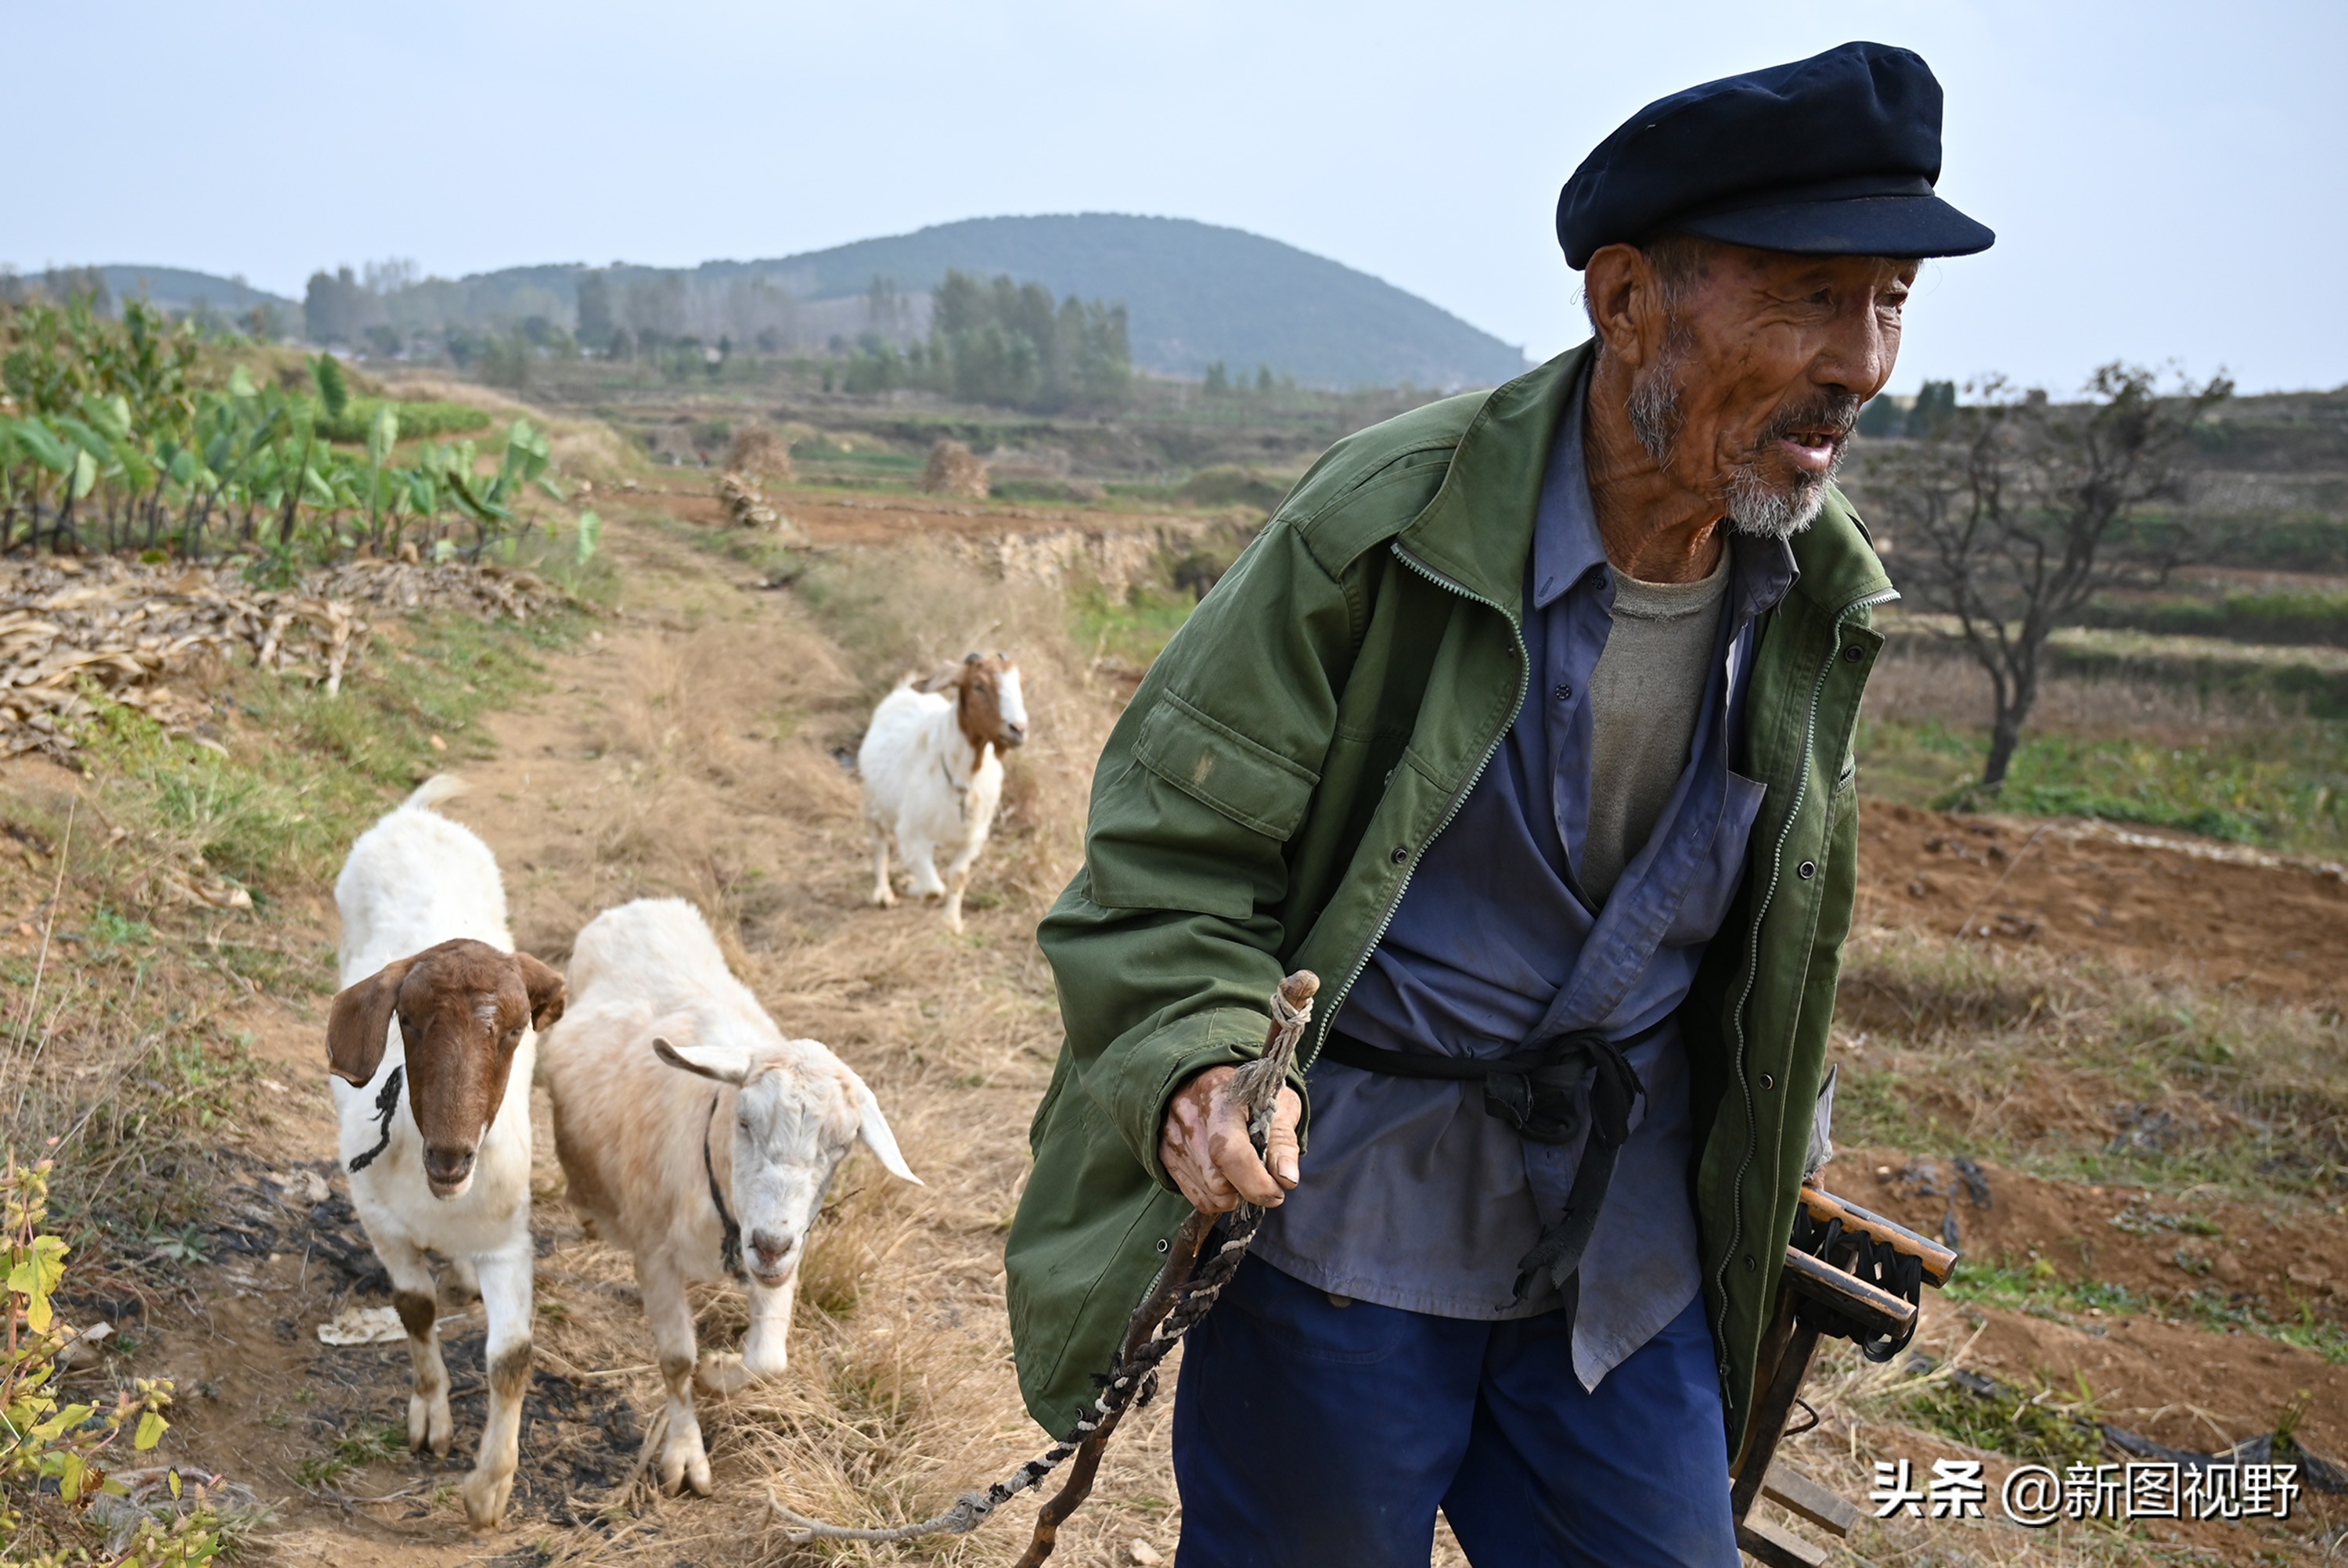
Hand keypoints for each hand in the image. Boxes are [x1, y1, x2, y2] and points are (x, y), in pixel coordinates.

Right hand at [1159, 1065, 1301, 1213]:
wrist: (1211, 1078)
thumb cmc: (1252, 1093)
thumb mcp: (1278, 1103)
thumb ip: (1283, 1141)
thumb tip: (1287, 1179)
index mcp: (1219, 1094)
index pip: (1229, 1150)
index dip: (1256, 1182)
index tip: (1277, 1191)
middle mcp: (1188, 1116)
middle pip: (1218, 1181)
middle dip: (1248, 1188)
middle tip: (1262, 1173)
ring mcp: (1172, 1138)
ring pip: (1209, 1195)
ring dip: (1234, 1194)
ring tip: (1243, 1168)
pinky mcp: (1166, 1157)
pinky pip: (1198, 1199)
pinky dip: (1219, 1198)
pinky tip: (1227, 1175)